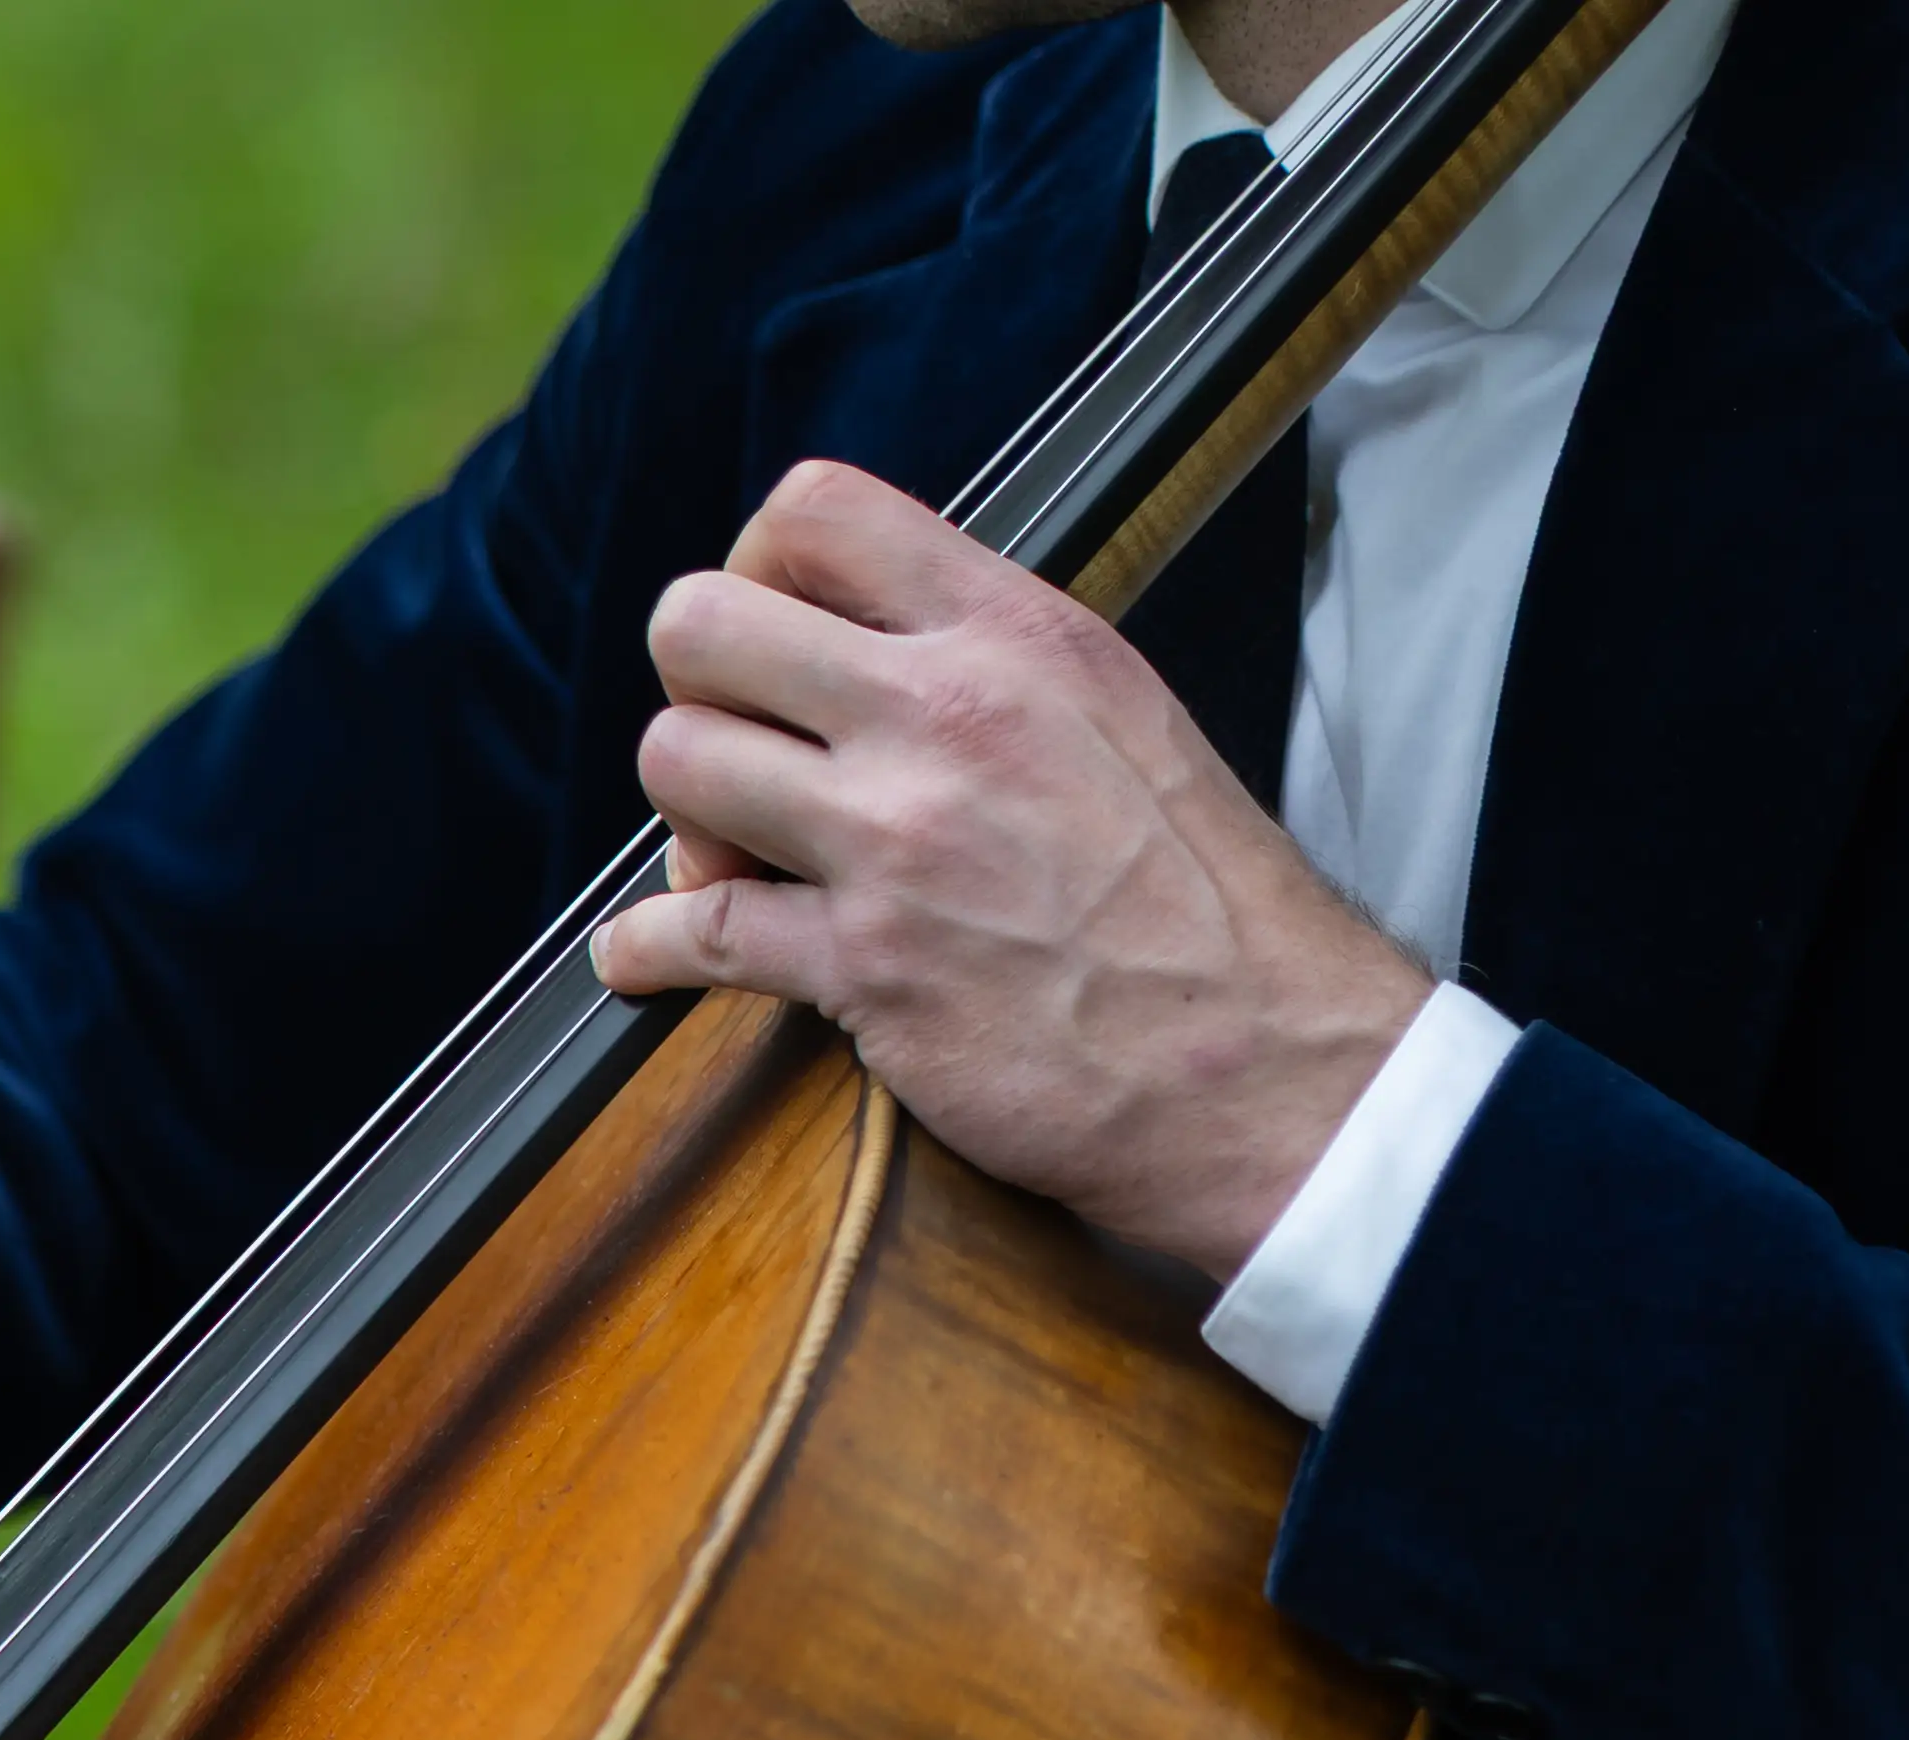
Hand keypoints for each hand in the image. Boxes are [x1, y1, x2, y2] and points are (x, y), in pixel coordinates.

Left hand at [593, 461, 1430, 1279]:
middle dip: (694, 690)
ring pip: (674, 761)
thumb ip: (985, 660)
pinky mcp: (864, 966)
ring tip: (732, 863)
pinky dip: (642, 954)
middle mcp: (949, 714)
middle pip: (701, 622)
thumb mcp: (1113, 709)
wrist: (1266, 1060)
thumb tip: (854, 643)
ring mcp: (899, 839)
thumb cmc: (1199, 899)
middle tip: (739, 755)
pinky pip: (682, 932)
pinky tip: (653, 959)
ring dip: (680, 820)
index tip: (771, 645)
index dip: (754, 571)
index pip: (815, 511)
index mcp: (1016, 634)